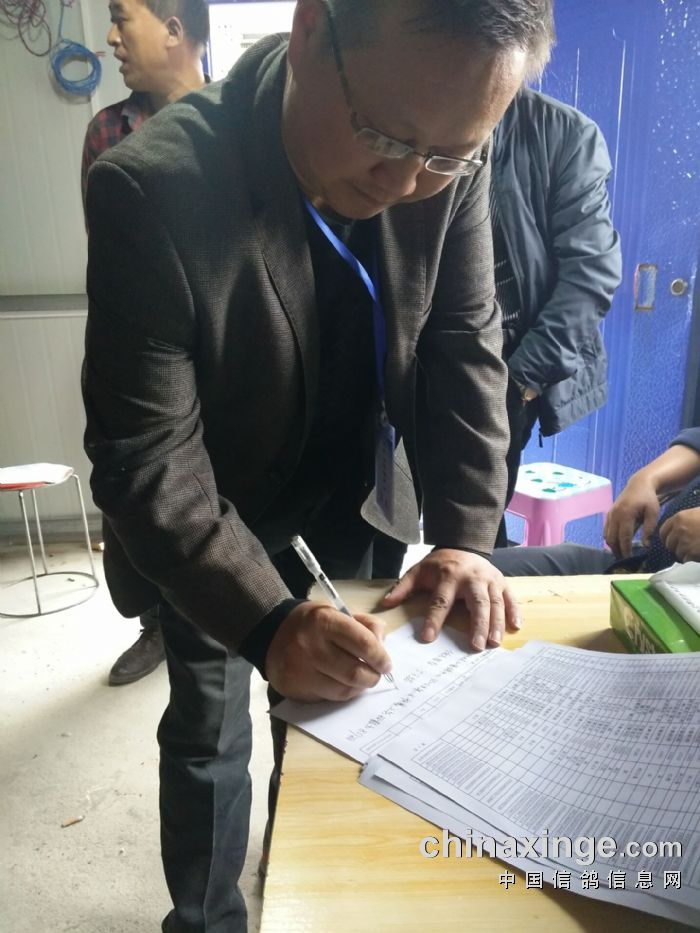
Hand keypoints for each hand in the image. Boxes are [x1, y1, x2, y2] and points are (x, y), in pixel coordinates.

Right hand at [265, 601, 390, 701]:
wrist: (271, 633)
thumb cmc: (312, 622)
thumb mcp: (337, 612)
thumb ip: (364, 625)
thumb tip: (382, 648)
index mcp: (323, 621)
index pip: (363, 643)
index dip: (380, 656)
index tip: (386, 663)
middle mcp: (311, 647)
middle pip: (355, 672)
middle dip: (373, 676)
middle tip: (376, 674)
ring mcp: (302, 671)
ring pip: (344, 690)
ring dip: (359, 687)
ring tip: (361, 679)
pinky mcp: (296, 689)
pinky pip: (329, 697)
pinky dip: (342, 692)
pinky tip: (342, 683)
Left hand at [381, 549, 520, 650]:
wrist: (463, 544)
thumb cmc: (439, 564)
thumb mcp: (418, 571)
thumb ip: (403, 587)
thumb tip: (385, 604)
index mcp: (448, 576)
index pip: (440, 600)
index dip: (434, 619)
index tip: (428, 638)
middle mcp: (472, 578)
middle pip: (477, 603)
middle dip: (477, 624)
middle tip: (476, 646)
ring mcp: (490, 580)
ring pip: (495, 602)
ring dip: (496, 623)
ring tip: (494, 643)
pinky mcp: (502, 582)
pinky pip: (510, 598)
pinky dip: (514, 612)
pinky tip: (515, 627)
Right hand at [604, 474, 659, 557]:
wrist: (639, 484)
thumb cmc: (648, 499)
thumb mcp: (653, 513)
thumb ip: (648, 529)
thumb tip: (645, 545)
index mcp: (626, 514)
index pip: (623, 537)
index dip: (625, 549)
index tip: (629, 559)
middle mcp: (615, 515)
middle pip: (612, 538)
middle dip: (617, 550)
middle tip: (624, 560)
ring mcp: (610, 514)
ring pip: (607, 535)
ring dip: (612, 546)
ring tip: (620, 554)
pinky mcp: (609, 514)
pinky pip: (606, 530)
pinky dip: (610, 538)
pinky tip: (616, 544)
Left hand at [659, 507, 699, 561]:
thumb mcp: (698, 512)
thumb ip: (687, 519)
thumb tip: (679, 526)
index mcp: (679, 518)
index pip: (663, 531)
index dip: (667, 537)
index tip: (672, 541)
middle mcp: (678, 530)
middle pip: (669, 544)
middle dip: (676, 547)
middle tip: (686, 548)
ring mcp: (684, 542)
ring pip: (677, 553)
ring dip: (685, 555)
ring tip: (694, 551)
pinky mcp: (692, 553)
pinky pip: (686, 560)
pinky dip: (692, 560)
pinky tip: (698, 555)